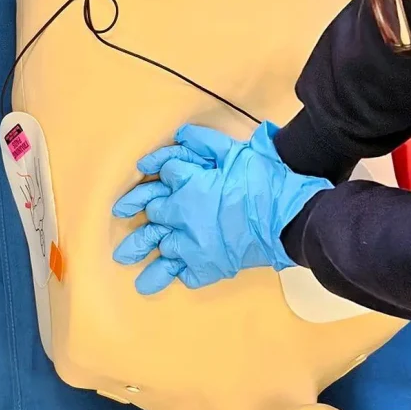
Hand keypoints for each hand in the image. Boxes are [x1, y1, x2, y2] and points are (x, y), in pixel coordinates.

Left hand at [112, 122, 331, 294]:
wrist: (288, 219)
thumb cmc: (264, 182)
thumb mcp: (235, 152)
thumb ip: (204, 143)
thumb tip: (181, 135)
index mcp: (188, 187)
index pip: (163, 177)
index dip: (156, 175)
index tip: (143, 180)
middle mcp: (184, 218)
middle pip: (154, 216)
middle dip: (141, 220)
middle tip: (122, 228)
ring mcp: (194, 246)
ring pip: (163, 250)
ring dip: (146, 257)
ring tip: (128, 266)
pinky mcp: (209, 267)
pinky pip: (187, 272)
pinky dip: (182, 272)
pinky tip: (176, 275)